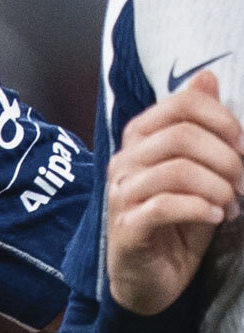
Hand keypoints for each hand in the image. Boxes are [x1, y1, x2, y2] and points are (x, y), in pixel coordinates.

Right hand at [106, 70, 243, 314]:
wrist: (150, 277)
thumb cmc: (175, 221)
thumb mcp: (194, 170)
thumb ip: (198, 125)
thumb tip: (206, 77)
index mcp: (140, 139)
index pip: (180, 105)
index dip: (221, 119)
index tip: (242, 145)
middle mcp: (126, 160)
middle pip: (181, 136)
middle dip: (226, 159)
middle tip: (243, 184)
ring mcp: (122, 193)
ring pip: (176, 171)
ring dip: (218, 189)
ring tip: (230, 205)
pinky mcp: (128, 227)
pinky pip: (163, 206)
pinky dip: (199, 209)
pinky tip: (214, 217)